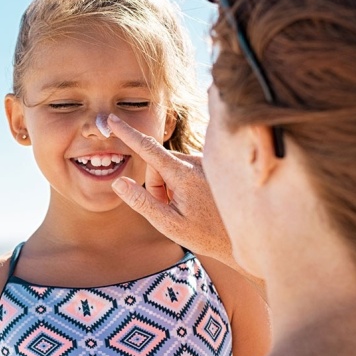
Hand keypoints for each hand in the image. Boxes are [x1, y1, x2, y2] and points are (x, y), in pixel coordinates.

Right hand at [107, 114, 232, 266]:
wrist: (245, 236)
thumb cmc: (206, 235)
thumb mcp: (168, 224)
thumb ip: (142, 202)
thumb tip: (119, 182)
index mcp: (184, 174)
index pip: (148, 149)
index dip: (127, 133)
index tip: (111, 119)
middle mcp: (196, 162)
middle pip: (157, 165)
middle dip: (156, 186)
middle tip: (170, 210)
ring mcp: (204, 163)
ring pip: (169, 168)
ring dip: (169, 186)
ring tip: (186, 208)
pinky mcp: (209, 166)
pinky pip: (183, 169)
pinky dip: (181, 184)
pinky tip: (196, 202)